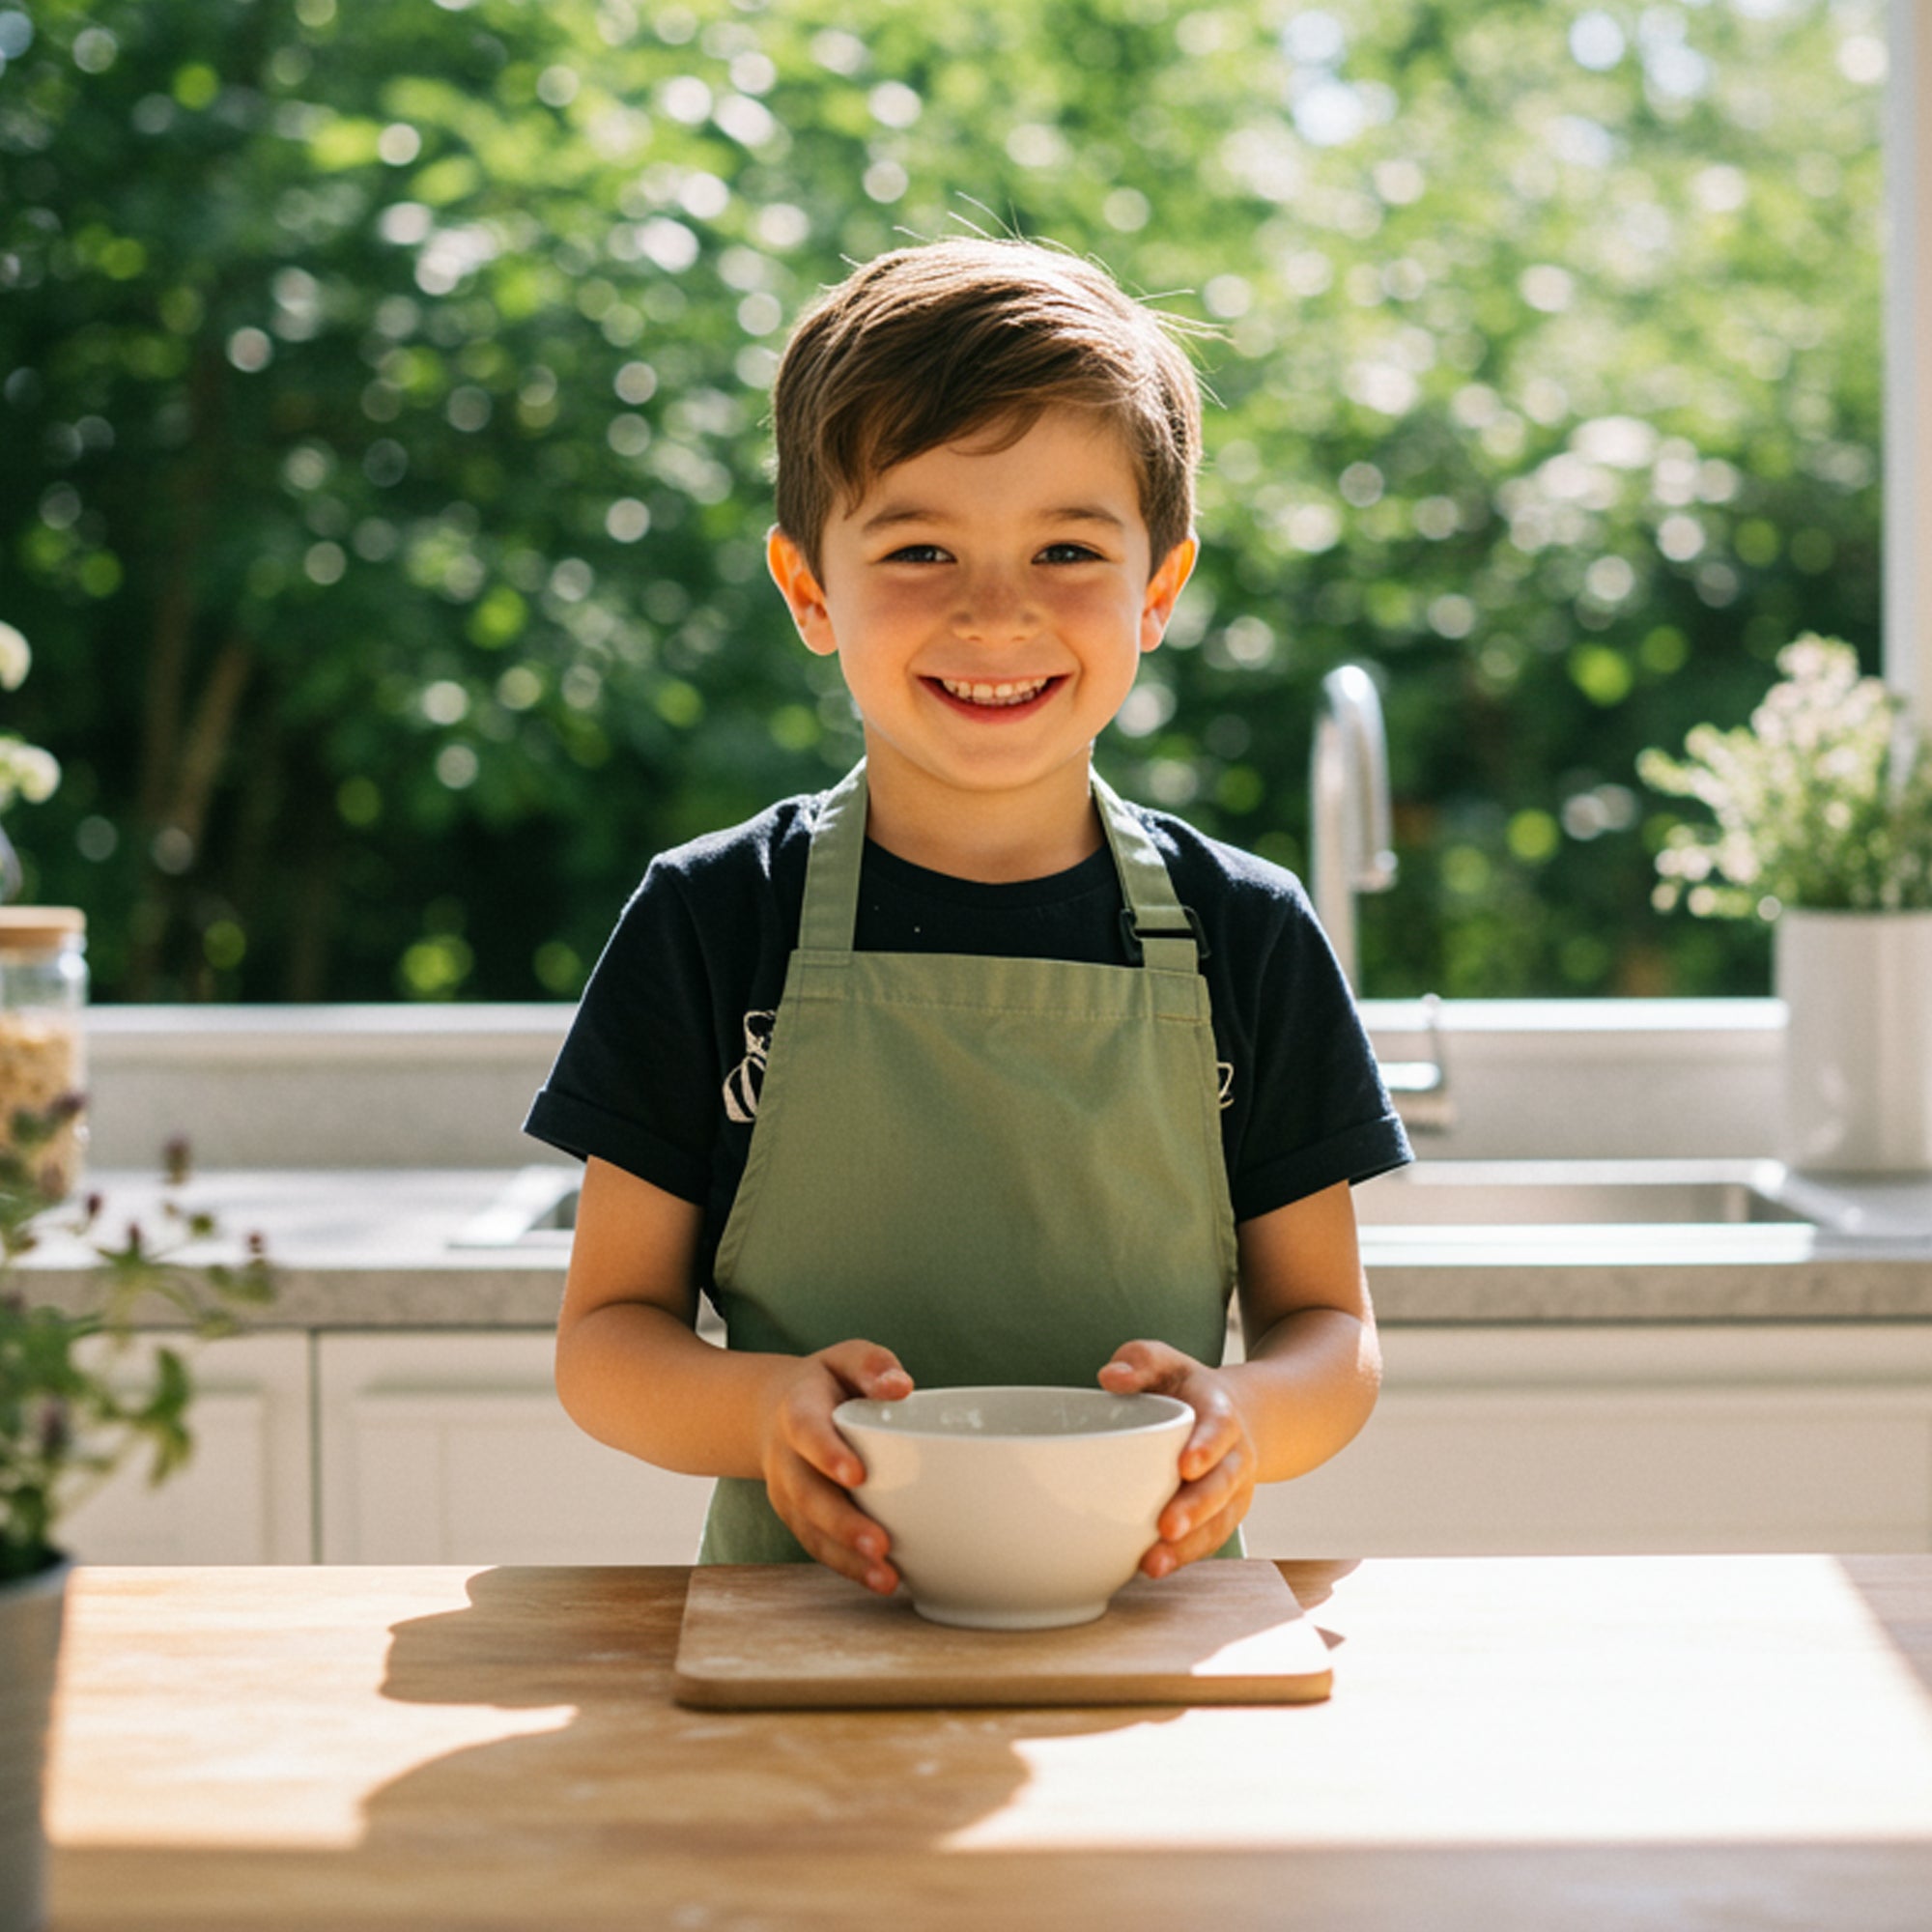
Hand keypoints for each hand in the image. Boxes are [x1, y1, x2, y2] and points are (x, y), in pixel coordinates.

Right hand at [758, 1340, 912, 1594]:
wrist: (777, 1410)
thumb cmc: (827, 1383)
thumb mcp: (845, 1358)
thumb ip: (870, 1365)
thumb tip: (901, 1387)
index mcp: (796, 1411)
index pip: (806, 1431)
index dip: (827, 1454)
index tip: (857, 1476)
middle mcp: (786, 1458)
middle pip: (806, 1494)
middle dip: (841, 1522)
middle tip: (879, 1544)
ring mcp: (788, 1493)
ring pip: (810, 1530)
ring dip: (846, 1557)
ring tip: (885, 1577)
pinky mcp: (799, 1519)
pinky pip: (818, 1547)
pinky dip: (847, 1567)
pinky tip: (881, 1580)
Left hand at [1098, 1340, 1255, 1578]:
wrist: (1233, 1416)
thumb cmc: (1185, 1388)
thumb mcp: (1166, 1362)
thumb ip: (1142, 1360)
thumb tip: (1111, 1377)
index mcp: (1221, 1413)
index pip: (1220, 1428)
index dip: (1206, 1447)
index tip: (1186, 1467)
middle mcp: (1235, 1456)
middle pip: (1224, 1484)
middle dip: (1198, 1508)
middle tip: (1167, 1528)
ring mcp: (1233, 1491)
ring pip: (1220, 1522)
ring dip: (1190, 1546)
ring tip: (1153, 1564)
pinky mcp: (1222, 1517)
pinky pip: (1209, 1540)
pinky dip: (1184, 1557)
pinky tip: (1153, 1568)